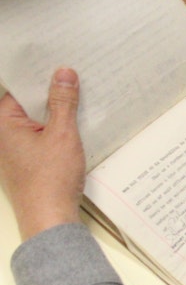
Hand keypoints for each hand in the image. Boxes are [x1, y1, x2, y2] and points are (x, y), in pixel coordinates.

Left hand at [0, 68, 84, 239]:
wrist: (49, 219)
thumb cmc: (50, 180)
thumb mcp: (62, 134)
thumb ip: (63, 102)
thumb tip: (63, 74)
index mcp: (3, 124)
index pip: (20, 89)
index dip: (41, 76)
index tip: (60, 65)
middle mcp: (4, 135)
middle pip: (29, 105)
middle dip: (52, 95)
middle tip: (76, 80)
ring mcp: (15, 150)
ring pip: (38, 122)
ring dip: (58, 115)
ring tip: (80, 104)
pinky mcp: (28, 163)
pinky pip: (43, 138)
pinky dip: (58, 132)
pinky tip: (76, 130)